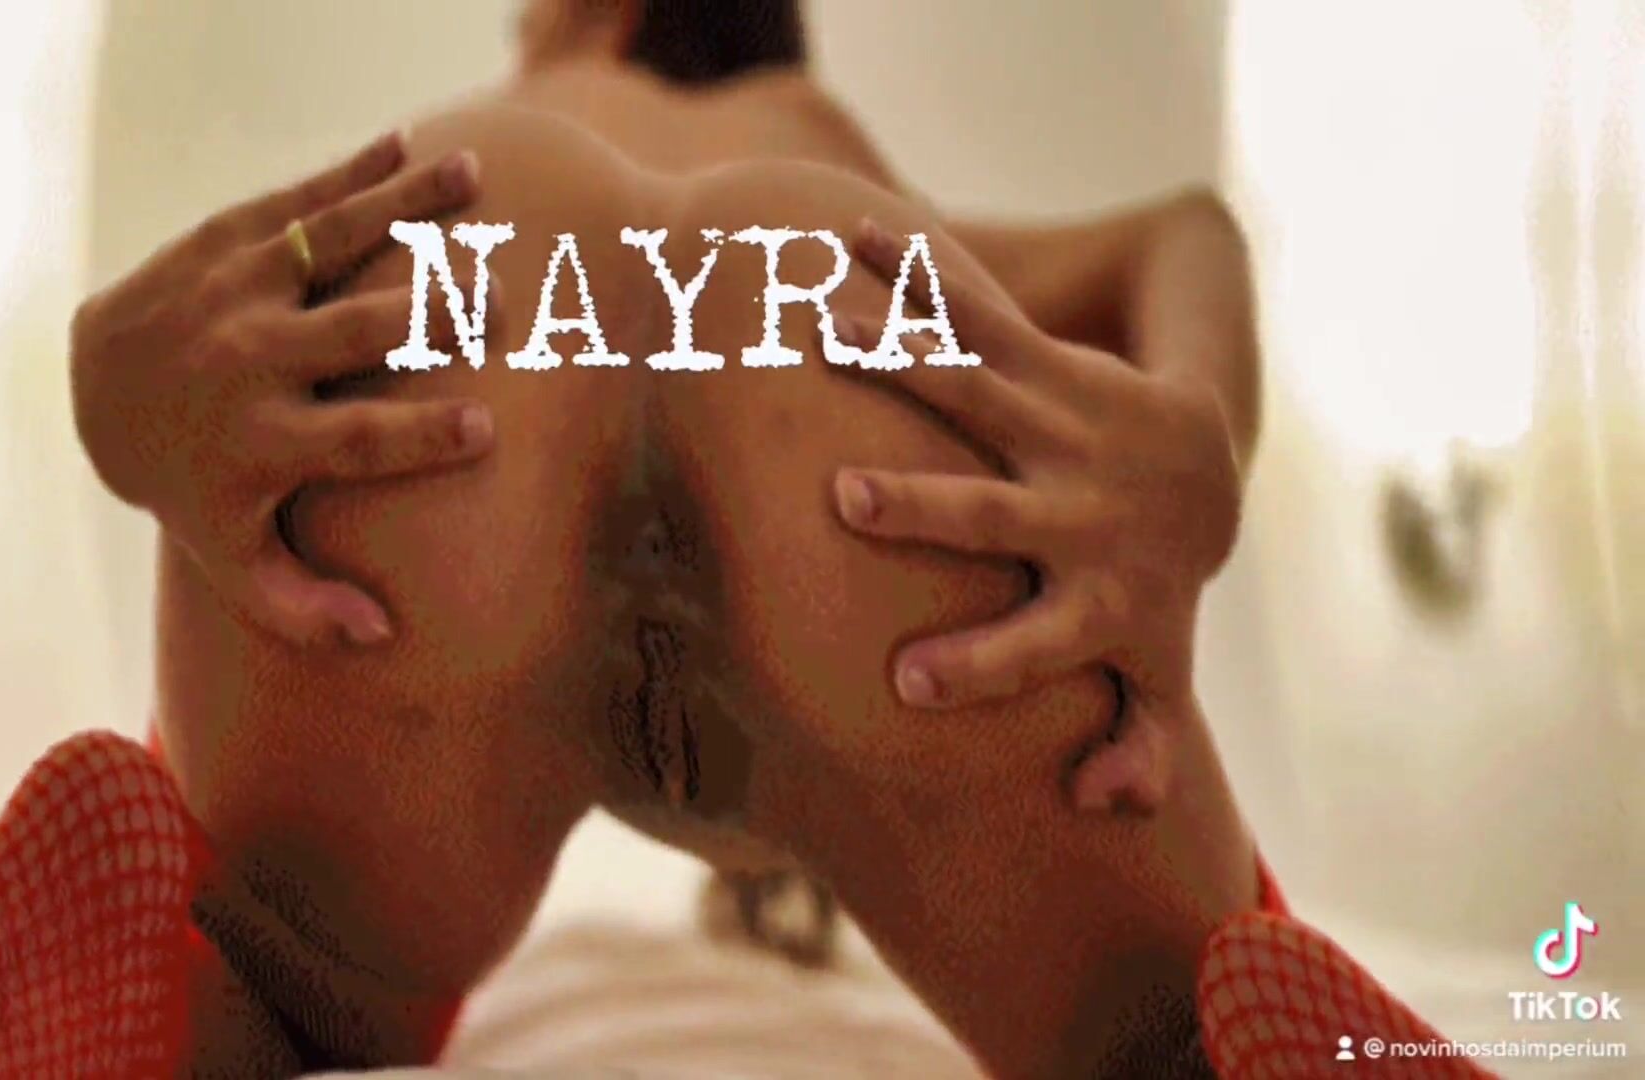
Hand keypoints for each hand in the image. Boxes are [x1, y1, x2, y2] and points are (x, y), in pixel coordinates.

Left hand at [71, 132, 492, 647]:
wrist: (100, 389)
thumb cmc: (194, 484)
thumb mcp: (231, 556)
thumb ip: (300, 608)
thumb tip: (382, 635)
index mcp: (262, 443)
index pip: (354, 441)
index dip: (419, 436)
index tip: (485, 427)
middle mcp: (250, 362)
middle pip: (353, 332)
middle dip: (428, 312)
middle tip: (495, 296)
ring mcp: (239, 289)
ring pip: (331, 243)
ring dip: (405, 210)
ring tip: (473, 181)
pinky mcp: (229, 239)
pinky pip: (300, 199)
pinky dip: (357, 172)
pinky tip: (413, 147)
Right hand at [829, 220, 1243, 810]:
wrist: (1204, 465)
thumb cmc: (1152, 586)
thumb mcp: (1157, 667)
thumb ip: (1142, 744)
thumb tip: (1100, 805)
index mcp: (1099, 597)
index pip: (1042, 641)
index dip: (982, 663)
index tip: (908, 682)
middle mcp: (1075, 510)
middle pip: (998, 511)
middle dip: (927, 505)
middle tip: (849, 499)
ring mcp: (1058, 426)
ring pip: (976, 389)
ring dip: (899, 356)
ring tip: (823, 327)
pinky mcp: (1045, 364)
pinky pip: (978, 315)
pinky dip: (918, 273)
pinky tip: (855, 232)